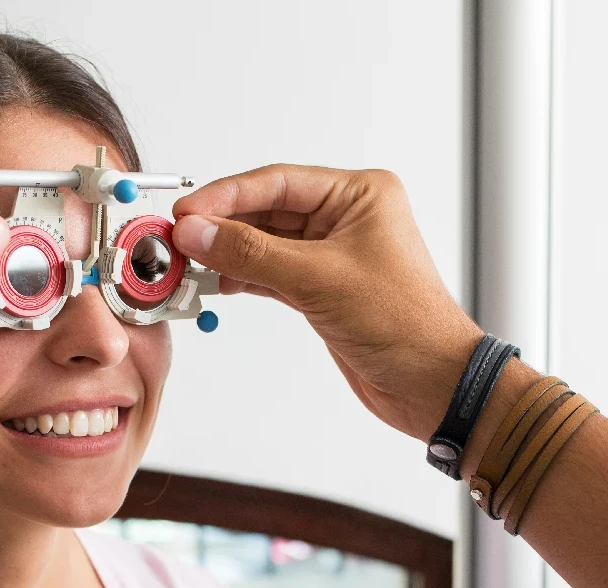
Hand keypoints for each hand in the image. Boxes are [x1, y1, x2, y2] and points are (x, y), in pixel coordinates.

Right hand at [173, 165, 482, 441]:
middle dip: (221, 226)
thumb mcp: (319, 280)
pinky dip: (242, 277)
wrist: (429, 384)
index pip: (277, 183)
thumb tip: (200, 233)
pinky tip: (217, 282)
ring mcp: (333, 255)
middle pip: (267, 211)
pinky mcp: (322, 289)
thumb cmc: (405, 325)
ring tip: (190, 263)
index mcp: (359, 195)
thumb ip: (252, 254)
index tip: (187, 212)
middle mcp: (346, 218)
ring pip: (265, 243)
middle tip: (178, 239)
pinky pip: (270, 273)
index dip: (226, 196)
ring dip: (228, 254)